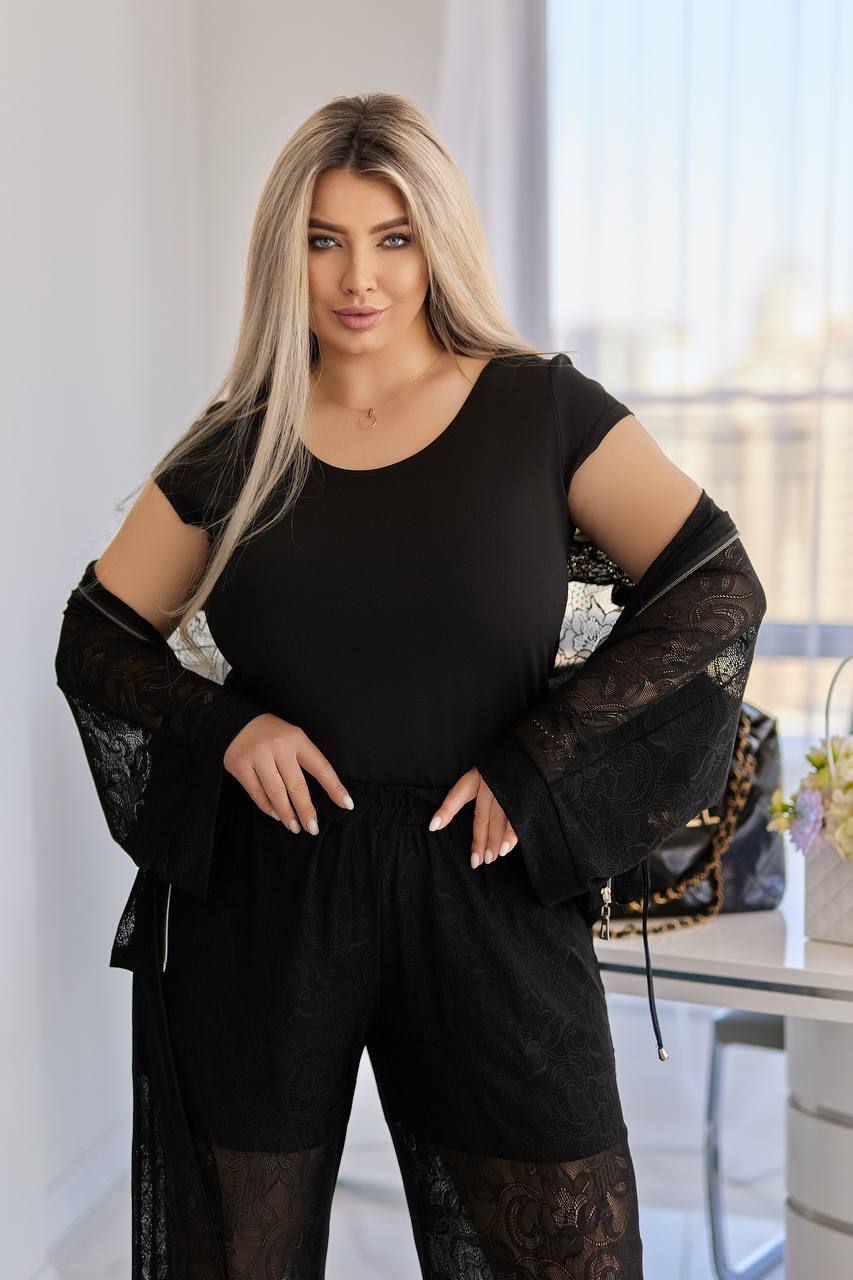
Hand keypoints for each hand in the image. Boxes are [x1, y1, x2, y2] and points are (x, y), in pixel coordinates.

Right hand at [223, 714, 352, 834]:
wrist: (236, 721)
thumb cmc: (272, 735)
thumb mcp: (293, 738)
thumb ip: (303, 760)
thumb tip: (314, 795)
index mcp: (297, 739)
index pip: (321, 767)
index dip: (335, 787)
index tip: (347, 804)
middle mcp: (279, 746)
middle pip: (297, 785)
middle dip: (306, 810)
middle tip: (313, 828)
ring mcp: (258, 755)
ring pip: (276, 793)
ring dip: (287, 814)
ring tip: (295, 827)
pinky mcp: (240, 765)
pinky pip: (257, 793)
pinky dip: (268, 807)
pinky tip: (277, 815)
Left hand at [427, 766, 518, 868]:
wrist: (535, 748)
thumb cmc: (507, 762)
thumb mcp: (486, 768)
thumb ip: (474, 788)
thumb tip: (454, 813)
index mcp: (478, 775)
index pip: (458, 794)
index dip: (446, 810)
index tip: (433, 826)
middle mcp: (491, 783)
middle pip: (481, 816)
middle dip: (479, 840)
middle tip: (476, 861)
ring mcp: (508, 789)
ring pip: (498, 820)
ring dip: (494, 842)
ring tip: (491, 858)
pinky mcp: (525, 795)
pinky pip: (517, 818)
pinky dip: (512, 835)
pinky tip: (506, 848)